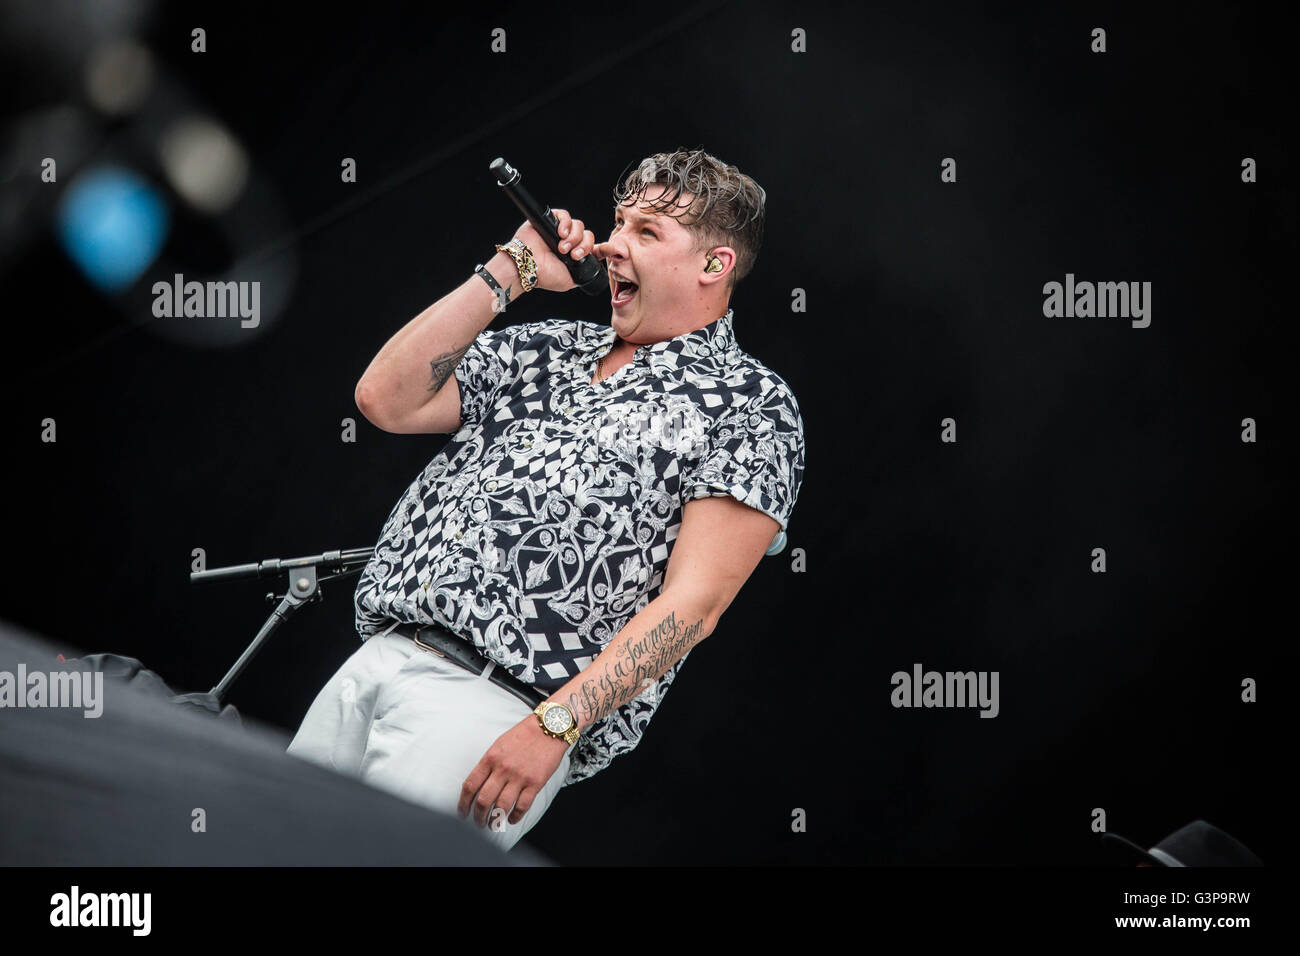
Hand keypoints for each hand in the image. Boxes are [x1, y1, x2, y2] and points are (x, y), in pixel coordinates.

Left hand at [458, 713, 569, 830]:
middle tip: (477, 823)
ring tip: (492, 824)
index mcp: (490, 758)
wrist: (548, 728)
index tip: (462, 813)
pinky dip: (515, 817)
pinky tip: (511, 819)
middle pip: (483, 800)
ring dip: (494, 820)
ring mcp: (519, 777)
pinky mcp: (535, 783)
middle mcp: (503, 769)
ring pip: (501, 806)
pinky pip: (522, 806)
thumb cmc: (523, 735)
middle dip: (478, 816)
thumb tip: (478, 786)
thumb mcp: (498, 745)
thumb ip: (488, 764)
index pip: (470, 785)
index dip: (463, 803)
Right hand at [510, 209, 596, 292]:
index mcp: (574, 254)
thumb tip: (594, 266)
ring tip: (562, 248)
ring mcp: (559, 230)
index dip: (599, 248)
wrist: (527, 267)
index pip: (591, 246)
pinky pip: (565, 215)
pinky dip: (566, 223)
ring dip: (574, 238)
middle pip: (587, 235)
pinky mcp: (550, 220)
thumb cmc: (545, 276)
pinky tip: (561, 234)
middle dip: (583, 246)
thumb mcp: (570, 280)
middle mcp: (568, 241)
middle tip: (573, 255)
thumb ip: (583, 273)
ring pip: (578, 226)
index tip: (604, 251)